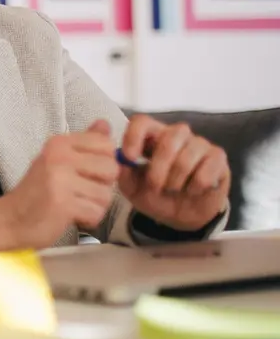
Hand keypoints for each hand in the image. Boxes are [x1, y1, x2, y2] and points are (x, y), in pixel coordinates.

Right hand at [0, 121, 119, 248]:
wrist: (8, 220)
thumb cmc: (36, 193)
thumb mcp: (58, 161)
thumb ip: (84, 144)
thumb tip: (104, 123)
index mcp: (59, 143)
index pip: (106, 144)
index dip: (104, 162)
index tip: (85, 174)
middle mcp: (59, 156)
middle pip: (111, 168)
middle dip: (101, 187)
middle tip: (78, 192)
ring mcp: (60, 179)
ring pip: (106, 194)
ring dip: (94, 206)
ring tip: (73, 205)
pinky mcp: (62, 203)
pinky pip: (96, 212)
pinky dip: (88, 220)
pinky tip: (71, 216)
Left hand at [117, 115, 229, 231]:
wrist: (181, 216)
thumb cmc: (154, 195)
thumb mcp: (132, 188)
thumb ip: (123, 172)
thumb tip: (120, 159)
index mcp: (151, 137)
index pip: (142, 122)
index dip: (134, 136)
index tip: (130, 158)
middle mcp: (176, 135)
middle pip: (169, 137)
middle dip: (159, 167)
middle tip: (154, 186)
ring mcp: (199, 144)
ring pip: (188, 155)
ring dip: (176, 180)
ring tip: (173, 189)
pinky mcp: (218, 158)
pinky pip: (207, 170)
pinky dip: (195, 186)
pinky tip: (192, 190)